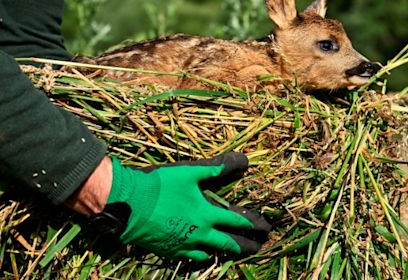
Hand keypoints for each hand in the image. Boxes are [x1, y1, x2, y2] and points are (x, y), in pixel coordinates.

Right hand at [107, 152, 270, 260]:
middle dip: (246, 246)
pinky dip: (201, 258)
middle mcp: (199, 234)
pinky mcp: (169, 251)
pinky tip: (203, 257)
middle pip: (228, 243)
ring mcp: (184, 246)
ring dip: (225, 254)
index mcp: (207, 214)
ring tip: (234, 254)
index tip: (266, 228)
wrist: (128, 205)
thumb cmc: (160, 186)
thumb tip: (244, 162)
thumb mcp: (191, 172)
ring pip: (210, 255)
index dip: (253, 223)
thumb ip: (218, 168)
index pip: (237, 220)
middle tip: (259, 248)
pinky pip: (190, 259)